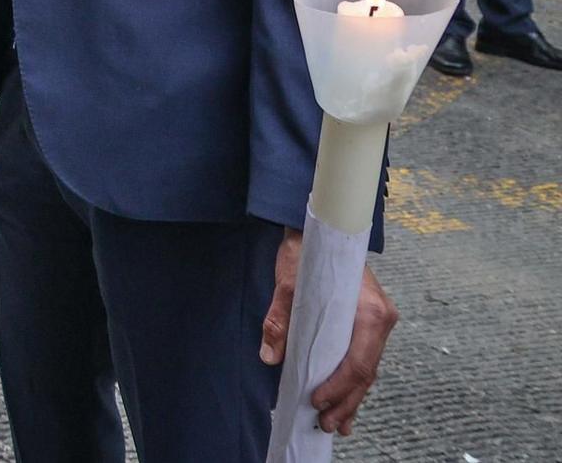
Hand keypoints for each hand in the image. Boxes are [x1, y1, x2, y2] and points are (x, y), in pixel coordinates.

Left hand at [260, 231, 397, 435]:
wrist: (322, 227)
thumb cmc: (307, 253)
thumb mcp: (288, 285)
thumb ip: (280, 321)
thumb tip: (270, 357)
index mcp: (370, 312)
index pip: (358, 362)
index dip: (338, 387)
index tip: (316, 401)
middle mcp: (382, 319)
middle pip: (366, 372)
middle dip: (346, 402)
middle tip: (327, 425)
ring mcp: (379, 322)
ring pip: (367, 369)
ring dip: (351, 397)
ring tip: (337, 423)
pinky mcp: (370, 323)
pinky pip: (364, 358)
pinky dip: (353, 380)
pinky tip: (345, 402)